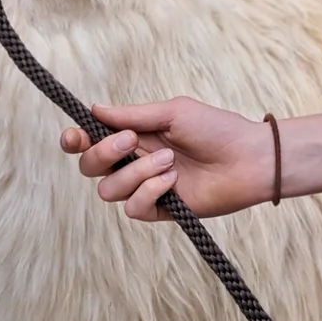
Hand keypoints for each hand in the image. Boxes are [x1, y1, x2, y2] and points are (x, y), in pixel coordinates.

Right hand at [60, 97, 275, 222]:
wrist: (247, 158)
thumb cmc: (216, 128)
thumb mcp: (173, 112)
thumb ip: (132, 115)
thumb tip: (94, 109)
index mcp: (135, 136)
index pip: (92, 141)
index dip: (75, 141)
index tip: (73, 137)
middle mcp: (135, 162)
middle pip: (90, 167)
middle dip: (102, 154)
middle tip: (131, 141)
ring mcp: (146, 187)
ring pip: (108, 190)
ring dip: (135, 172)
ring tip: (169, 161)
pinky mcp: (159, 210)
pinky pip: (133, 208)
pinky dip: (149, 191)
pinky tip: (173, 181)